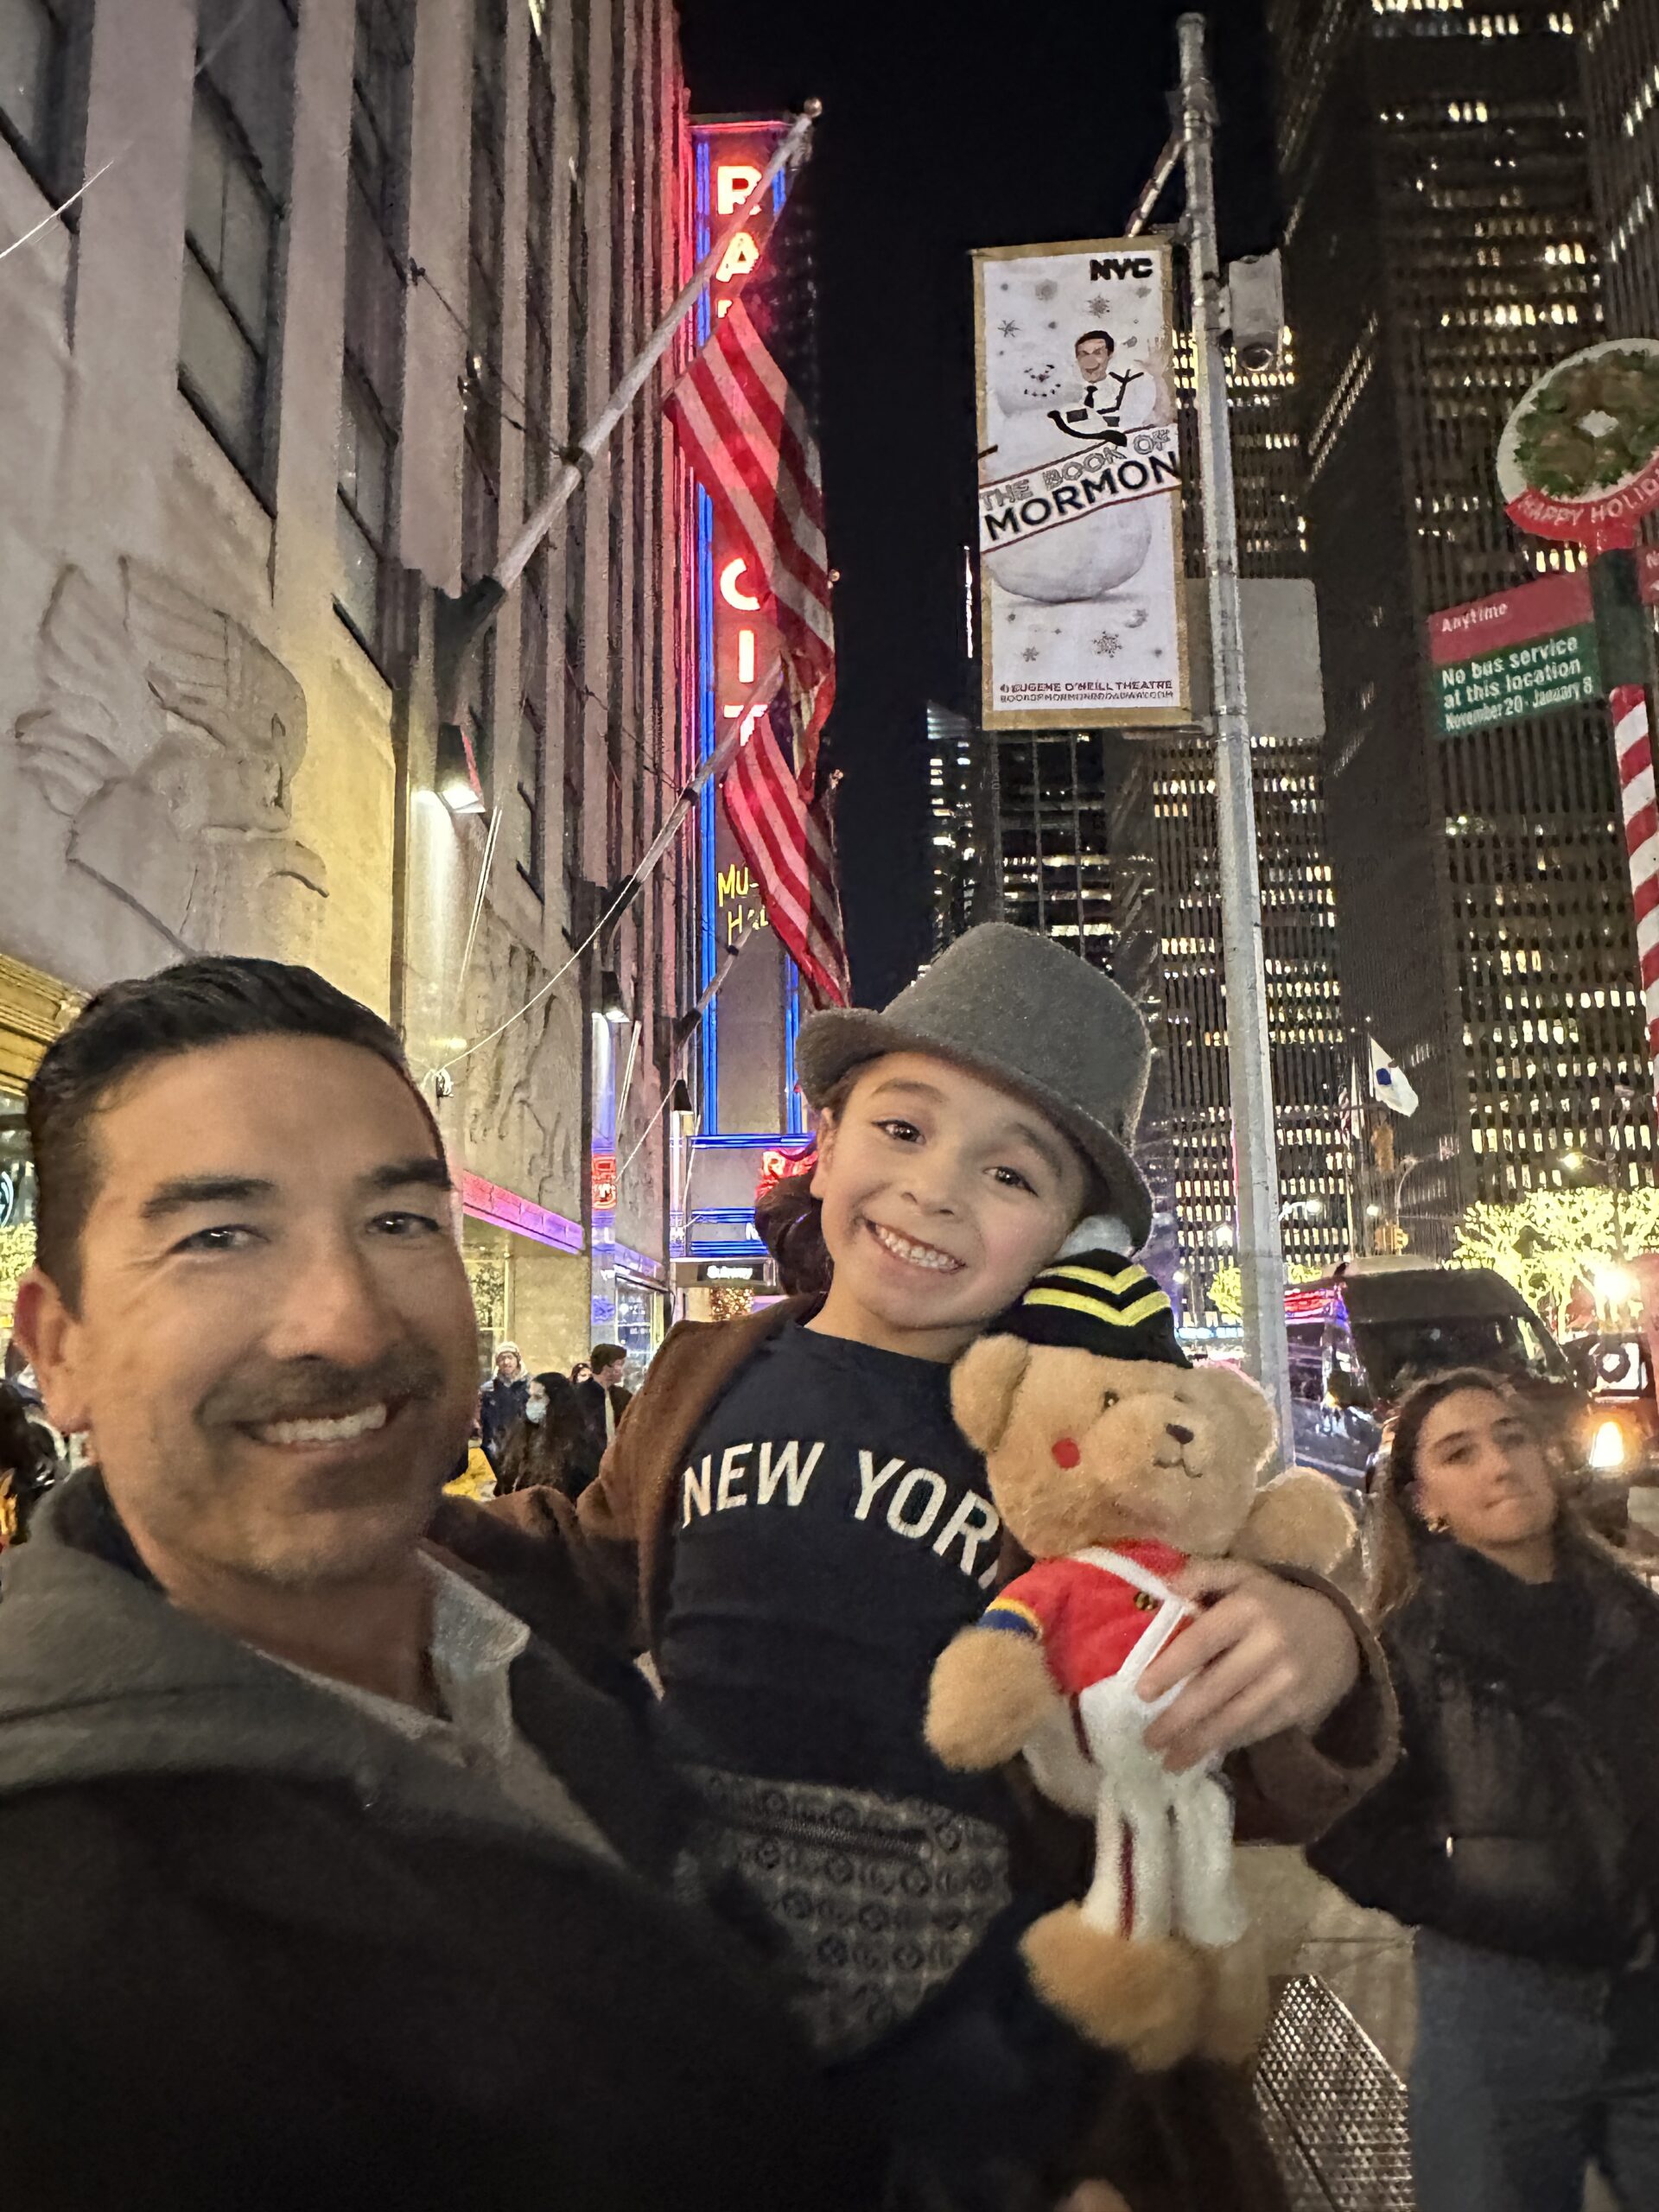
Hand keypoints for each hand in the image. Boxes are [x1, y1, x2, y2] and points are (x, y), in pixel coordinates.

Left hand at [1136, 1559, 1359, 1772]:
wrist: (1339, 1633)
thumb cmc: (1273, 1602)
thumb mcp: (1243, 1575)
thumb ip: (1203, 1574)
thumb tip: (1163, 1586)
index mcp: (1249, 1607)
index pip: (1202, 1641)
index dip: (1170, 1667)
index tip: (1141, 1692)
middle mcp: (1269, 1644)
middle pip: (1215, 1688)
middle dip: (1178, 1718)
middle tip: (1147, 1739)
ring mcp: (1286, 1680)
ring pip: (1235, 1717)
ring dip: (1198, 1743)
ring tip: (1168, 1761)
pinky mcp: (1298, 1708)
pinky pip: (1255, 1729)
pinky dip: (1227, 1742)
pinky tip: (1203, 1753)